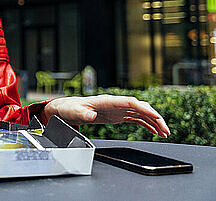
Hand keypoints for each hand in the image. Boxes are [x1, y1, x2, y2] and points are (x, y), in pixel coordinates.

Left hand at [42, 95, 170, 137]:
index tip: (156, 116)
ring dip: (154, 122)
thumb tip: (90, 116)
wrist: (68, 109)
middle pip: (140, 107)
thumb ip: (83, 114)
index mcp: (108, 100)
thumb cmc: (71, 108)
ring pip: (141, 113)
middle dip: (155, 117)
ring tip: (165, 133)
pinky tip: (156, 131)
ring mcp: (118, 109)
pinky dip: (147, 124)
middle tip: (166, 129)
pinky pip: (136, 119)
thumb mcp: (75, 112)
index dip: (145, 108)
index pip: (131, 102)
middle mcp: (116, 103)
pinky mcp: (118, 115)